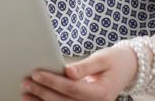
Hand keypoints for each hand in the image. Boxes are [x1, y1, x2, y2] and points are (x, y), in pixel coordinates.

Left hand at [21, 45, 137, 100]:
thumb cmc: (115, 61)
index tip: (36, 73)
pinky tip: (37, 100)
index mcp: (102, 93)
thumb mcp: (102, 59)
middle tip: (25, 83)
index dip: (53, 81)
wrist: (129, 69)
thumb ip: (84, 67)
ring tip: (26, 94)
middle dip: (42, 92)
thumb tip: (67, 71)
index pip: (72, 88)